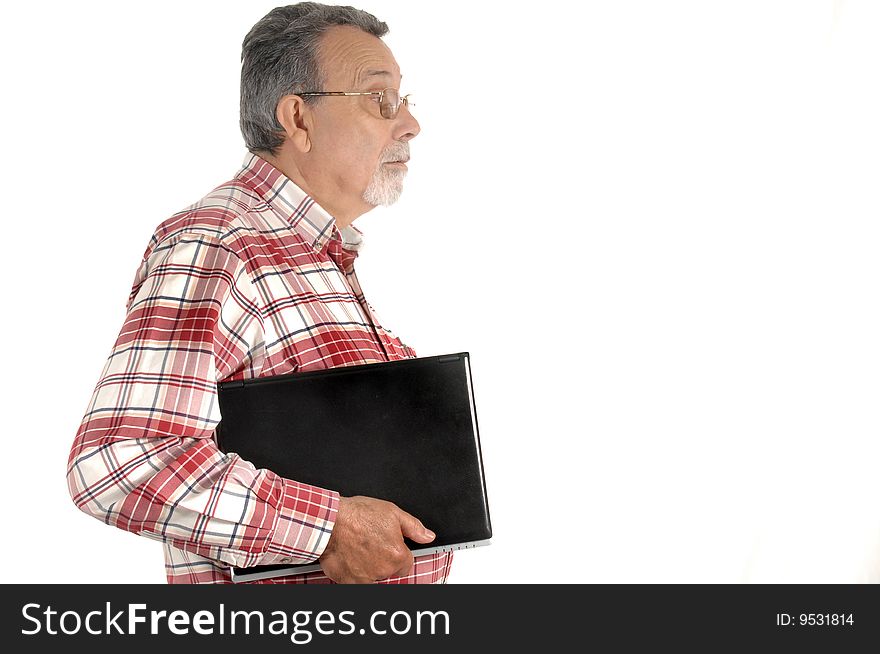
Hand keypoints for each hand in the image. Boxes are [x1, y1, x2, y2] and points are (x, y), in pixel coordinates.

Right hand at [318, 495, 434, 582]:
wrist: (329, 522)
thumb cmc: (357, 515)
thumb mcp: (392, 512)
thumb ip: (413, 527)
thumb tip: (427, 536)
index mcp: (397, 555)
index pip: (406, 563)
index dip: (398, 552)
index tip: (388, 545)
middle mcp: (383, 570)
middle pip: (389, 570)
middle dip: (383, 560)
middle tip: (371, 543)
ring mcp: (366, 578)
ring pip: (374, 577)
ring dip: (369, 567)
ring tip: (358, 548)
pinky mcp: (349, 582)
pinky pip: (356, 581)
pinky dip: (354, 572)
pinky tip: (350, 556)